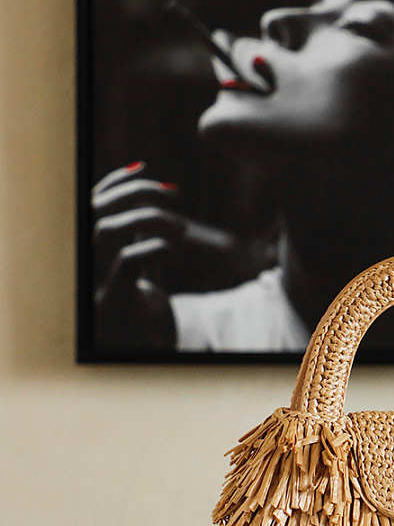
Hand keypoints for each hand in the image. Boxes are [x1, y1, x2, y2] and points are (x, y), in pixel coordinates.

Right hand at [92, 162, 179, 350]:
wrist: (142, 357)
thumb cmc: (141, 307)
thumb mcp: (139, 262)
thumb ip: (136, 230)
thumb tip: (152, 186)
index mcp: (84, 254)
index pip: (87, 203)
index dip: (113, 181)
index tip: (146, 168)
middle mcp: (79, 268)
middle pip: (94, 212)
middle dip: (135, 193)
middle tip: (175, 195)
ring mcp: (90, 287)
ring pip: (104, 232)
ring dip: (147, 218)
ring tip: (182, 226)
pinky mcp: (112, 308)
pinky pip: (127, 265)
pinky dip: (152, 247)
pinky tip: (172, 248)